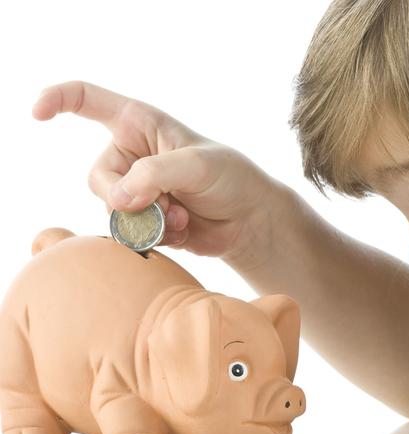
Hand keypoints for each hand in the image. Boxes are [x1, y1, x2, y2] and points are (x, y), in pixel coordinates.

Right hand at [32, 81, 285, 258]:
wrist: (249, 220)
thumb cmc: (231, 178)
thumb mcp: (198, 165)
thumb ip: (156, 174)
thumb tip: (120, 198)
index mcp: (140, 123)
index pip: (87, 99)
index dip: (57, 100)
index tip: (36, 114)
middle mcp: (132, 155)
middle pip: (98, 178)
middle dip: (126, 197)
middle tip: (160, 202)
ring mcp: (138, 189)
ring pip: (113, 212)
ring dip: (149, 220)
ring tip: (182, 215)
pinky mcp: (146, 220)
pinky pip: (131, 233)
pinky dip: (156, 236)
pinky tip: (183, 229)